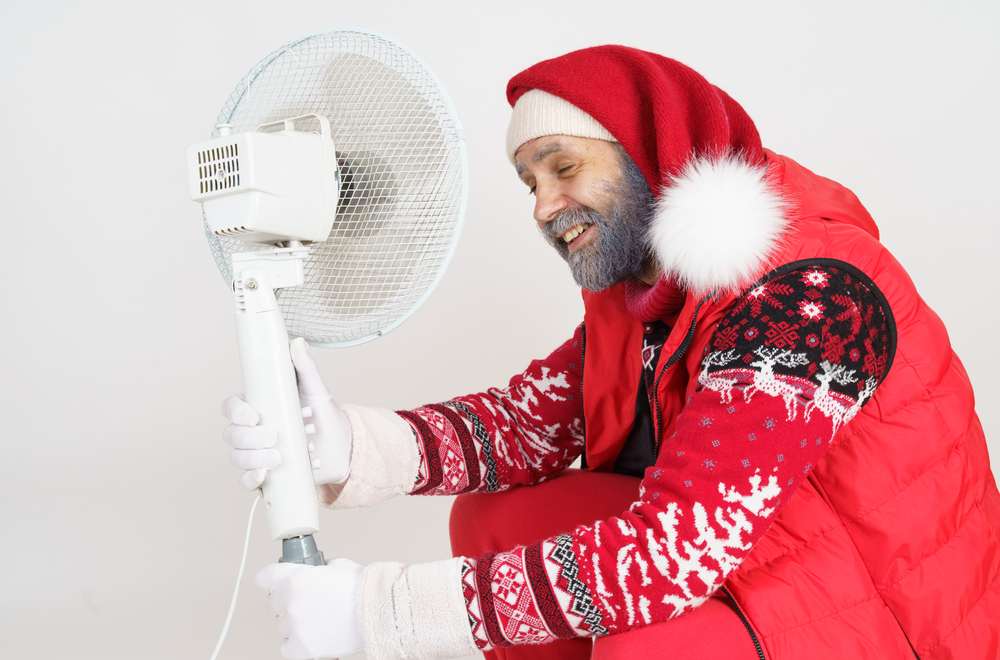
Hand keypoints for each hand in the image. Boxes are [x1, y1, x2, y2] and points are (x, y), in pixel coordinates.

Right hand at [221, 337, 352, 489]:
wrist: (343, 447)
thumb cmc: (324, 416)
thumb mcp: (315, 390)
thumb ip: (305, 367)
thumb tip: (297, 342)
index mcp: (259, 407)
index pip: (231, 408)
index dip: (235, 412)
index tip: (254, 416)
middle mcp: (253, 431)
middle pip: (231, 434)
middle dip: (249, 437)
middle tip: (274, 437)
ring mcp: (257, 453)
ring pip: (237, 457)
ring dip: (252, 458)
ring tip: (279, 457)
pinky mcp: (267, 474)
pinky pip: (247, 480)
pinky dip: (251, 479)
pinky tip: (264, 475)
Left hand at [256, 559, 363, 658]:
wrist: (378, 611)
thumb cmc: (362, 588)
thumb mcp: (337, 565)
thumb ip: (317, 569)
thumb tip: (315, 573)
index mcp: (295, 579)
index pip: (265, 577)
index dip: (271, 577)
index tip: (272, 580)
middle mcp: (290, 603)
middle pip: (274, 602)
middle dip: (288, 600)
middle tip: (308, 600)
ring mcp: (295, 627)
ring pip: (281, 625)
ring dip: (294, 621)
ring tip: (317, 619)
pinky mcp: (302, 649)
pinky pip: (287, 646)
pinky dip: (296, 642)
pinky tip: (312, 634)